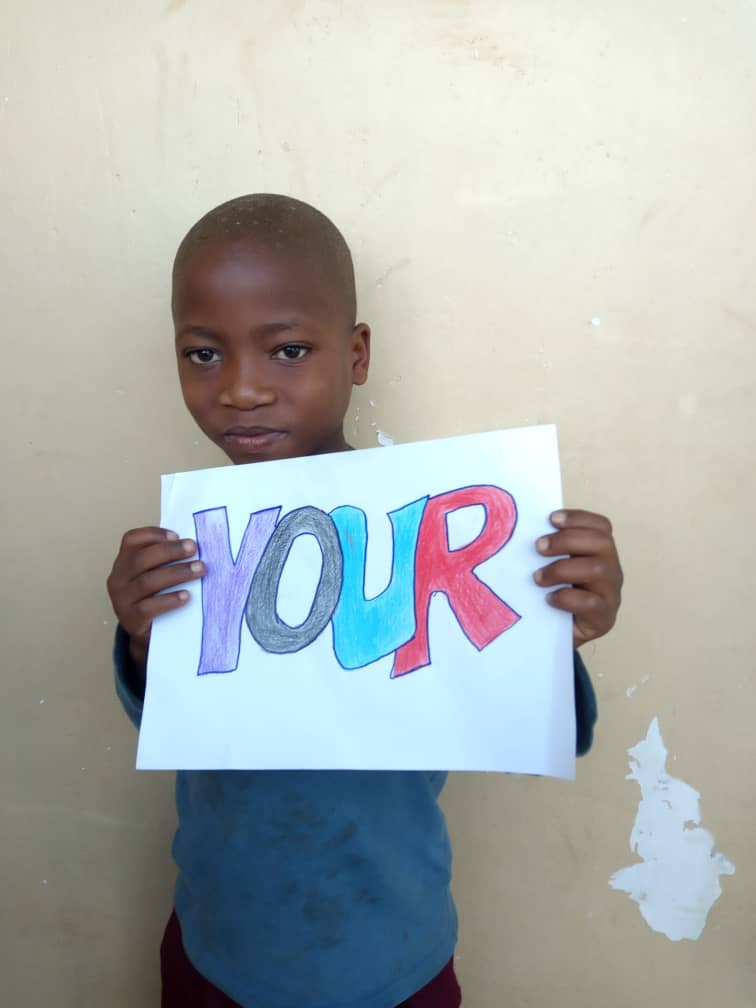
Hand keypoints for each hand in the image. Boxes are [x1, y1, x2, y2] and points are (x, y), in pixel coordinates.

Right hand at [106, 527, 204, 668]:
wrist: (148, 633)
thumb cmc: (156, 596)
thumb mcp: (156, 574)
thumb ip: (166, 559)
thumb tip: (193, 544)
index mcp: (124, 561)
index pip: (131, 540)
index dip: (153, 535)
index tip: (177, 534)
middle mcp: (118, 578)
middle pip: (141, 559)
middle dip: (170, 551)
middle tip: (193, 548)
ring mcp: (122, 600)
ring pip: (147, 582)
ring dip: (176, 573)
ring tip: (199, 569)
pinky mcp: (130, 619)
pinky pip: (148, 607)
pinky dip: (169, 600)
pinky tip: (186, 596)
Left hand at [533, 509, 621, 647]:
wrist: (556, 637)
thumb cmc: (553, 596)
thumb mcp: (553, 568)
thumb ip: (549, 551)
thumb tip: (524, 530)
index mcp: (600, 553)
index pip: (601, 526)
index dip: (579, 518)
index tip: (551, 519)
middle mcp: (611, 570)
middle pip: (602, 542)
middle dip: (567, 540)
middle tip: (538, 547)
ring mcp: (611, 594)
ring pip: (598, 569)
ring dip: (562, 569)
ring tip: (538, 578)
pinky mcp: (604, 618)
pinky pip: (591, 602)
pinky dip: (566, 598)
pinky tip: (549, 599)